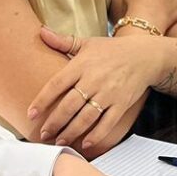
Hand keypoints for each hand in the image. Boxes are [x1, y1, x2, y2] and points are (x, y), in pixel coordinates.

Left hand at [30, 28, 157, 153]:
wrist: (145, 55)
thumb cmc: (113, 50)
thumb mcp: (88, 43)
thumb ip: (63, 41)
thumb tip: (41, 31)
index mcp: (82, 64)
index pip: (56, 84)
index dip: (42, 101)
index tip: (31, 114)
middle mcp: (94, 80)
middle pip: (69, 105)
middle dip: (54, 122)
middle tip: (43, 134)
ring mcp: (109, 93)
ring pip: (86, 117)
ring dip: (71, 132)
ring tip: (59, 141)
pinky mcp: (122, 104)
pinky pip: (107, 123)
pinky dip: (96, 135)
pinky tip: (85, 144)